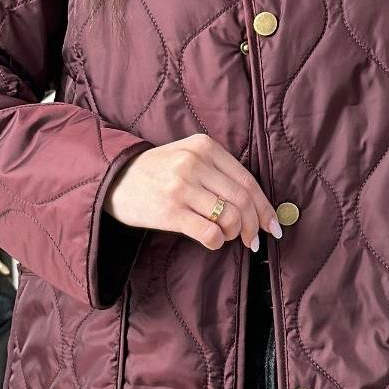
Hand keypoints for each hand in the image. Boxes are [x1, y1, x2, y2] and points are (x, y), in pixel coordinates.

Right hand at [104, 132, 283, 252]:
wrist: (115, 179)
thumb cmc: (158, 171)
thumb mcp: (188, 155)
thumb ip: (219, 170)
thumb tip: (257, 204)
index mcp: (204, 147)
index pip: (247, 180)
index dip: (265, 206)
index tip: (273, 225)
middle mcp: (194, 163)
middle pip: (242, 200)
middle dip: (254, 224)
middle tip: (254, 239)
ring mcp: (181, 187)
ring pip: (229, 216)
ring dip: (235, 233)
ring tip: (228, 237)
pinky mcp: (170, 211)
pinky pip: (209, 232)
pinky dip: (217, 241)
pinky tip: (213, 241)